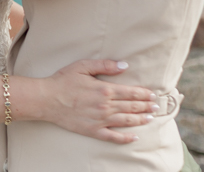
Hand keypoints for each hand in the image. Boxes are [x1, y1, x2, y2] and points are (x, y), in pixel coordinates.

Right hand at [37, 60, 157, 143]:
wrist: (47, 99)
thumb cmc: (63, 80)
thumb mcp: (82, 66)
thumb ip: (105, 65)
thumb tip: (124, 65)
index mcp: (104, 90)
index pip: (130, 93)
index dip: (143, 94)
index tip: (152, 94)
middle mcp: (105, 106)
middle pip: (131, 107)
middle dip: (145, 106)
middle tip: (156, 106)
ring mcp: (100, 120)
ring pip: (126, 121)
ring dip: (140, 120)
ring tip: (150, 118)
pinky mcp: (93, 131)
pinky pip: (113, 137)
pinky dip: (125, 138)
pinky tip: (134, 137)